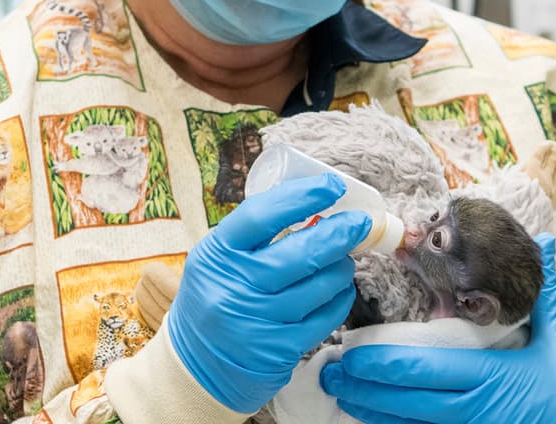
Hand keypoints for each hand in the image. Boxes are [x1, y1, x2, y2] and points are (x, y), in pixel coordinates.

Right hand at [165, 173, 369, 412]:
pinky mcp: (279, 350)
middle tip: (359, 222)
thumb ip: (255, 235)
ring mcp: (258, 320)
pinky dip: (340, 299)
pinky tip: (338, 291)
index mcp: (216, 254)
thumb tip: (312, 203)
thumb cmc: (216, 300)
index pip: (262, 214)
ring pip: (321, 285)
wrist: (196, 370)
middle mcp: (234, 287)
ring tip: (343, 260)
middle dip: (340, 232)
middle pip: (302, 251)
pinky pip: (327, 317)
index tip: (332, 186)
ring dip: (342, 267)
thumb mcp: (218, 261)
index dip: (303, 196)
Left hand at [320, 233, 555, 423]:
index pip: (422, 370)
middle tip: (329, 369)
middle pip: (403, 401)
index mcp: (492, 379)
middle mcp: (475, 412)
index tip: (350, 349)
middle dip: (361, 386)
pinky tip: (375, 418)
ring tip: (340, 392)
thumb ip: (545, 288)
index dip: (380, 362)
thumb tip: (540, 239)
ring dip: (371, 410)